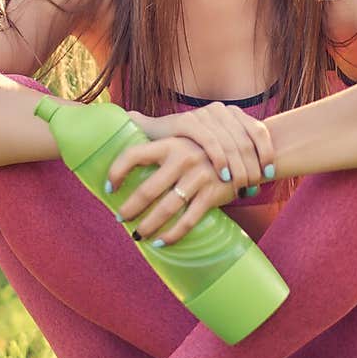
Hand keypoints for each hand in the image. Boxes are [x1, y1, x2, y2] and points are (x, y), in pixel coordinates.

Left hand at [110, 105, 276, 245]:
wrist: (248, 151)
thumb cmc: (206, 144)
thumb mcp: (184, 130)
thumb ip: (155, 126)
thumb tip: (126, 114)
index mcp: (171, 142)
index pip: (134, 155)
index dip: (117, 171)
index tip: (108, 187)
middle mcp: (182, 158)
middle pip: (147, 190)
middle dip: (130, 208)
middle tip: (119, 218)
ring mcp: (197, 177)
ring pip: (166, 209)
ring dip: (149, 226)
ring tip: (138, 235)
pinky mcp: (212, 193)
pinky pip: (188, 220)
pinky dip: (173, 235)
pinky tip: (162, 242)